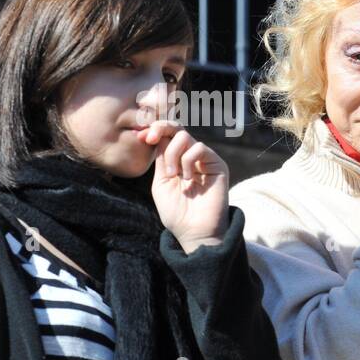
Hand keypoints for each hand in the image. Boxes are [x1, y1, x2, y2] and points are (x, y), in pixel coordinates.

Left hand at [139, 120, 230, 253]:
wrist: (193, 231)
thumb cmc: (176, 212)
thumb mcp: (161, 182)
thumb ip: (160, 159)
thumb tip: (156, 135)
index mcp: (176, 160)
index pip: (167, 135)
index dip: (155, 129)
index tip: (142, 136)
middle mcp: (191, 157)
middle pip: (177, 129)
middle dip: (161, 129)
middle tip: (151, 140)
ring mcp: (205, 161)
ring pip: (186, 137)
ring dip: (173, 153)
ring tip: (173, 174)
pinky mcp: (218, 166)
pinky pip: (200, 148)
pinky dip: (188, 160)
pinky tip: (187, 178)